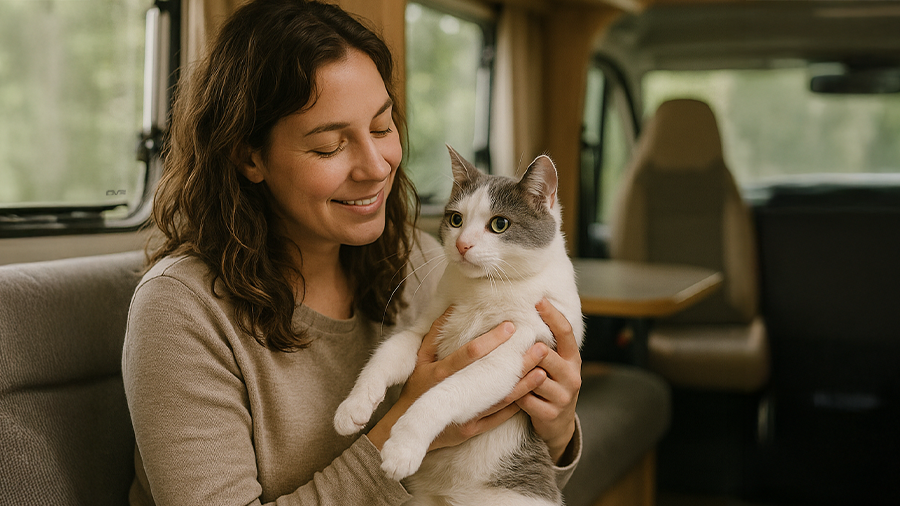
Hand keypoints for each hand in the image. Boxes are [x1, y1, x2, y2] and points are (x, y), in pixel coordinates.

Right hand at [366, 308, 548, 451]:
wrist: (408, 427)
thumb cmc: (415, 388)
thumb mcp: (419, 359)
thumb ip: (435, 334)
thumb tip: (451, 307)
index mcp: (440, 373)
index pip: (469, 354)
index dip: (491, 340)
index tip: (511, 326)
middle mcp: (454, 394)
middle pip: (493, 377)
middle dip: (518, 360)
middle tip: (539, 344)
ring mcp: (465, 414)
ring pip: (501, 398)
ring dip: (524, 383)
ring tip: (543, 367)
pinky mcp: (472, 429)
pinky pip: (499, 417)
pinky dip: (517, 405)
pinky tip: (531, 392)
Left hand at [515, 298, 581, 463]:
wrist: (558, 424)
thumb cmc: (550, 385)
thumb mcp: (554, 364)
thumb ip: (546, 344)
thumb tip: (523, 313)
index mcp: (573, 359)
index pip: (566, 333)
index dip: (553, 316)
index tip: (538, 301)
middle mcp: (572, 376)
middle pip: (547, 355)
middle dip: (529, 348)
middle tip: (510, 337)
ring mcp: (563, 397)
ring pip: (535, 378)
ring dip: (518, 372)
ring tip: (501, 364)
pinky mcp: (550, 414)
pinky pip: (526, 400)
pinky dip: (514, 394)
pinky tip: (503, 389)